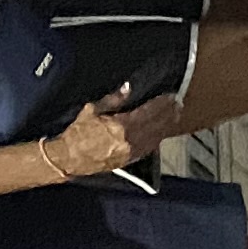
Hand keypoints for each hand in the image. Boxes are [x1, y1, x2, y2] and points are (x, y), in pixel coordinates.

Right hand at [50, 83, 184, 175]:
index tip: (170, 95)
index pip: (150, 112)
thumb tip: (128, 87)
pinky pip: (149, 148)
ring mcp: (132, 152)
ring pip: (156, 137)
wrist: (70, 158)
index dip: (161, 103)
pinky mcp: (130, 161)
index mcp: (122, 126)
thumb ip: (113, 99)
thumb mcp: (92, 110)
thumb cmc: (78, 133)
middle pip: (157, 125)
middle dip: (169, 114)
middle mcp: (131, 140)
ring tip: (174, 116)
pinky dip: (157, 138)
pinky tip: (161, 132)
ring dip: (166, 126)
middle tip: (177, 104)